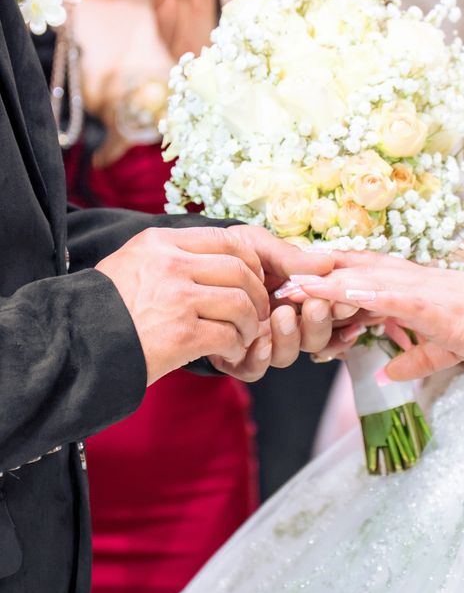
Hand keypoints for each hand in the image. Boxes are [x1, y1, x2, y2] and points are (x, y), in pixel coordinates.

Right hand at [96, 226, 268, 385]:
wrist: (78, 346)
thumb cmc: (106, 308)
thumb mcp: (130, 262)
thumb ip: (168, 255)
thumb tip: (211, 255)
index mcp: (160, 243)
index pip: (226, 240)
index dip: (250, 261)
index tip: (253, 279)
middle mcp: (170, 265)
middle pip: (239, 271)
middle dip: (257, 295)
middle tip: (256, 313)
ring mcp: (177, 299)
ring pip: (240, 303)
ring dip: (249, 324)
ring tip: (242, 336)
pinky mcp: (182, 335)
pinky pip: (228, 336)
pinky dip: (235, 347)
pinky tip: (227, 353)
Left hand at [206, 228, 356, 380]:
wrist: (192, 264)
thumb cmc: (232, 253)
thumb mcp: (261, 247)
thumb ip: (290, 258)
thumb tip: (328, 262)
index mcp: (301, 299)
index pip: (331, 311)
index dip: (342, 309)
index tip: (345, 297)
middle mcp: (287, 325)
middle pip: (316, 339)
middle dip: (320, 323)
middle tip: (316, 304)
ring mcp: (263, 343)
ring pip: (288, 356)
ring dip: (291, 338)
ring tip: (283, 315)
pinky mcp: (237, 358)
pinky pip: (255, 369)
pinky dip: (261, 360)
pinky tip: (261, 343)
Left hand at [287, 251, 463, 379]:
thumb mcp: (448, 349)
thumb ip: (416, 358)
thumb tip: (388, 372)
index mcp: (412, 291)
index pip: (360, 283)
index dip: (326, 286)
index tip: (293, 295)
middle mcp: (412, 282)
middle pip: (352, 273)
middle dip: (314, 280)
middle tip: (276, 287)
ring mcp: (422, 289)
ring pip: (365, 279)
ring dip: (327, 283)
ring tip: (291, 288)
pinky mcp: (436, 303)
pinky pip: (393, 295)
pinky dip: (365, 292)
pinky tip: (340, 292)